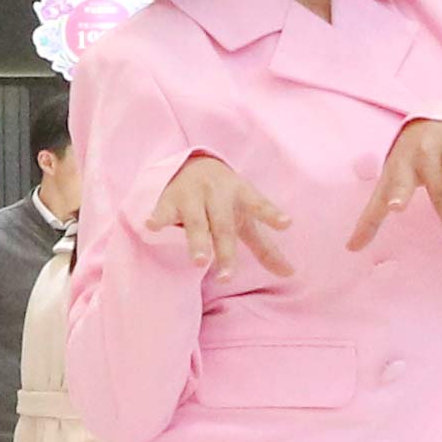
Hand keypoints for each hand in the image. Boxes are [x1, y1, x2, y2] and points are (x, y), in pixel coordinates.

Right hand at [153, 153, 295, 280]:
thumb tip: (291, 273)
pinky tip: (150, 226)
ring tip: (200, 263)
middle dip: (225, 249)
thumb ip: (265, 247)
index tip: (287, 223)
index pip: (258, 204)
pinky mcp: (168, 198)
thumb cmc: (225, 200)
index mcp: (240, 193)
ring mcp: (192, 194)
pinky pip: (163, 210)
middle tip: (227, 278)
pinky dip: (157, 217)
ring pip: (196, 220)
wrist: (192, 163)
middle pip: (223, 223)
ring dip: (197, 240)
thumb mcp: (246, 218)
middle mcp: (217, 192)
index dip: (271, 213)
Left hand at [348, 115, 441, 253]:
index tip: (396, 208)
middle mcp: (424, 154)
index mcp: (402, 166)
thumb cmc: (405, 162)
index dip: (398, 194)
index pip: (400, 183)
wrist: (423, 122)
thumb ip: (371, 217)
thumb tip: (350, 249)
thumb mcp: (387, 184)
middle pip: (437, 188)